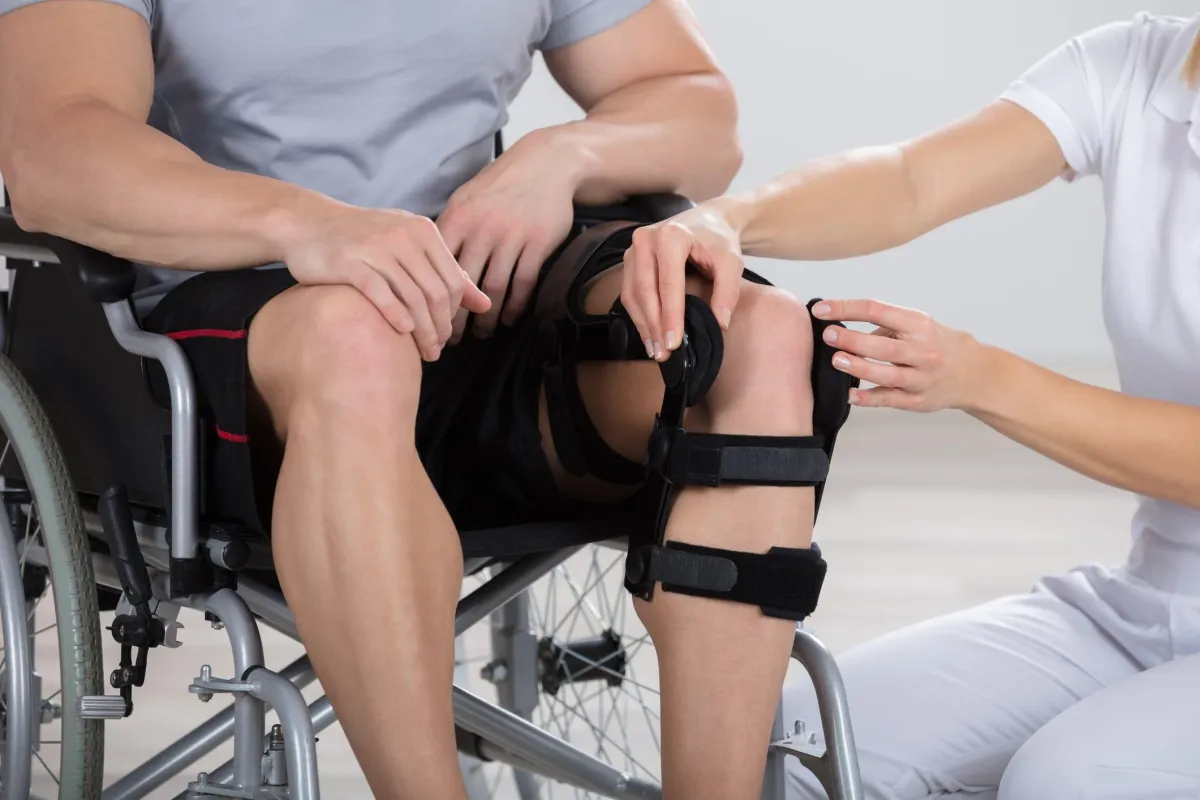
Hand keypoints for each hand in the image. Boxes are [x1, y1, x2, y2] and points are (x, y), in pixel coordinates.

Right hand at [281, 202, 489, 360]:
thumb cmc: (363, 239)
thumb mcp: (408, 246)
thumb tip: (485, 304)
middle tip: (436, 351)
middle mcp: (404, 236)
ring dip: (423, 332)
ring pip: (413, 298)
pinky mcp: (350, 262)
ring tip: (424, 352)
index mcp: (423, 231)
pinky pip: (381, 294)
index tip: (447, 336)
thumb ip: (446, 272)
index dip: (455, 314)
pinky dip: (395, 316)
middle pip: (437, 293)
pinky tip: (401, 333)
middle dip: (441, 328)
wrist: (309, 223)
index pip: (455, 281)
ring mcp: (376, 248)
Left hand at [437, 129, 578, 341]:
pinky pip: (523, 283)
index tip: (427, 318)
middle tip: (450, 339)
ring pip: (493, 288)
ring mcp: (511, 236)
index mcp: (458, 217)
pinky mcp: (538, 243)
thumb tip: (424, 264)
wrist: (546, 164)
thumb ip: (449, 230)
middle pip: (463, 283)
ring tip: (482, 334)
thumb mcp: (467, 198)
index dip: (431, 296)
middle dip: (455, 317)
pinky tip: (508, 318)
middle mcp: (482, 228)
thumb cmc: (501, 185)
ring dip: (487, 317)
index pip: (437, 266)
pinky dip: (515, 305)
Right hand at [621, 199, 743, 360]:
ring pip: (632, 294)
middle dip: (654, 326)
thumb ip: (728, 292)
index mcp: (671, 237)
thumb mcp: (732, 262)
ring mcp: (633, 248)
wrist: (707, 221)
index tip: (674, 344)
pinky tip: (649, 334)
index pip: (668, 285)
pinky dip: (638, 316)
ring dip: (643, 325)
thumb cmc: (718, 241)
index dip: (670, 317)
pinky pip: (629, 292)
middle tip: (663, 354)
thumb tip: (720, 323)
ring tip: (656, 350)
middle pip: (645, 291)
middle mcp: (646, 239)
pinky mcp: (629, 259)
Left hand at [811, 299, 987, 411]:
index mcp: (918, 325)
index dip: (846, 308)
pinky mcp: (918, 400)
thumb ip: (883, 326)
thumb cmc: (935, 343)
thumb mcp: (916, 325)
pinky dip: (869, 398)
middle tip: (828, 335)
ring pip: (887, 375)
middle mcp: (922, 351)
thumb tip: (841, 327)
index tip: (821, 309)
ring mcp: (921, 378)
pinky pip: (890, 399)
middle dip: (853, 340)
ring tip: (837, 360)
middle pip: (884, 347)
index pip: (878, 311)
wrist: (973, 372)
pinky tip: (851, 394)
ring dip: (859, 368)